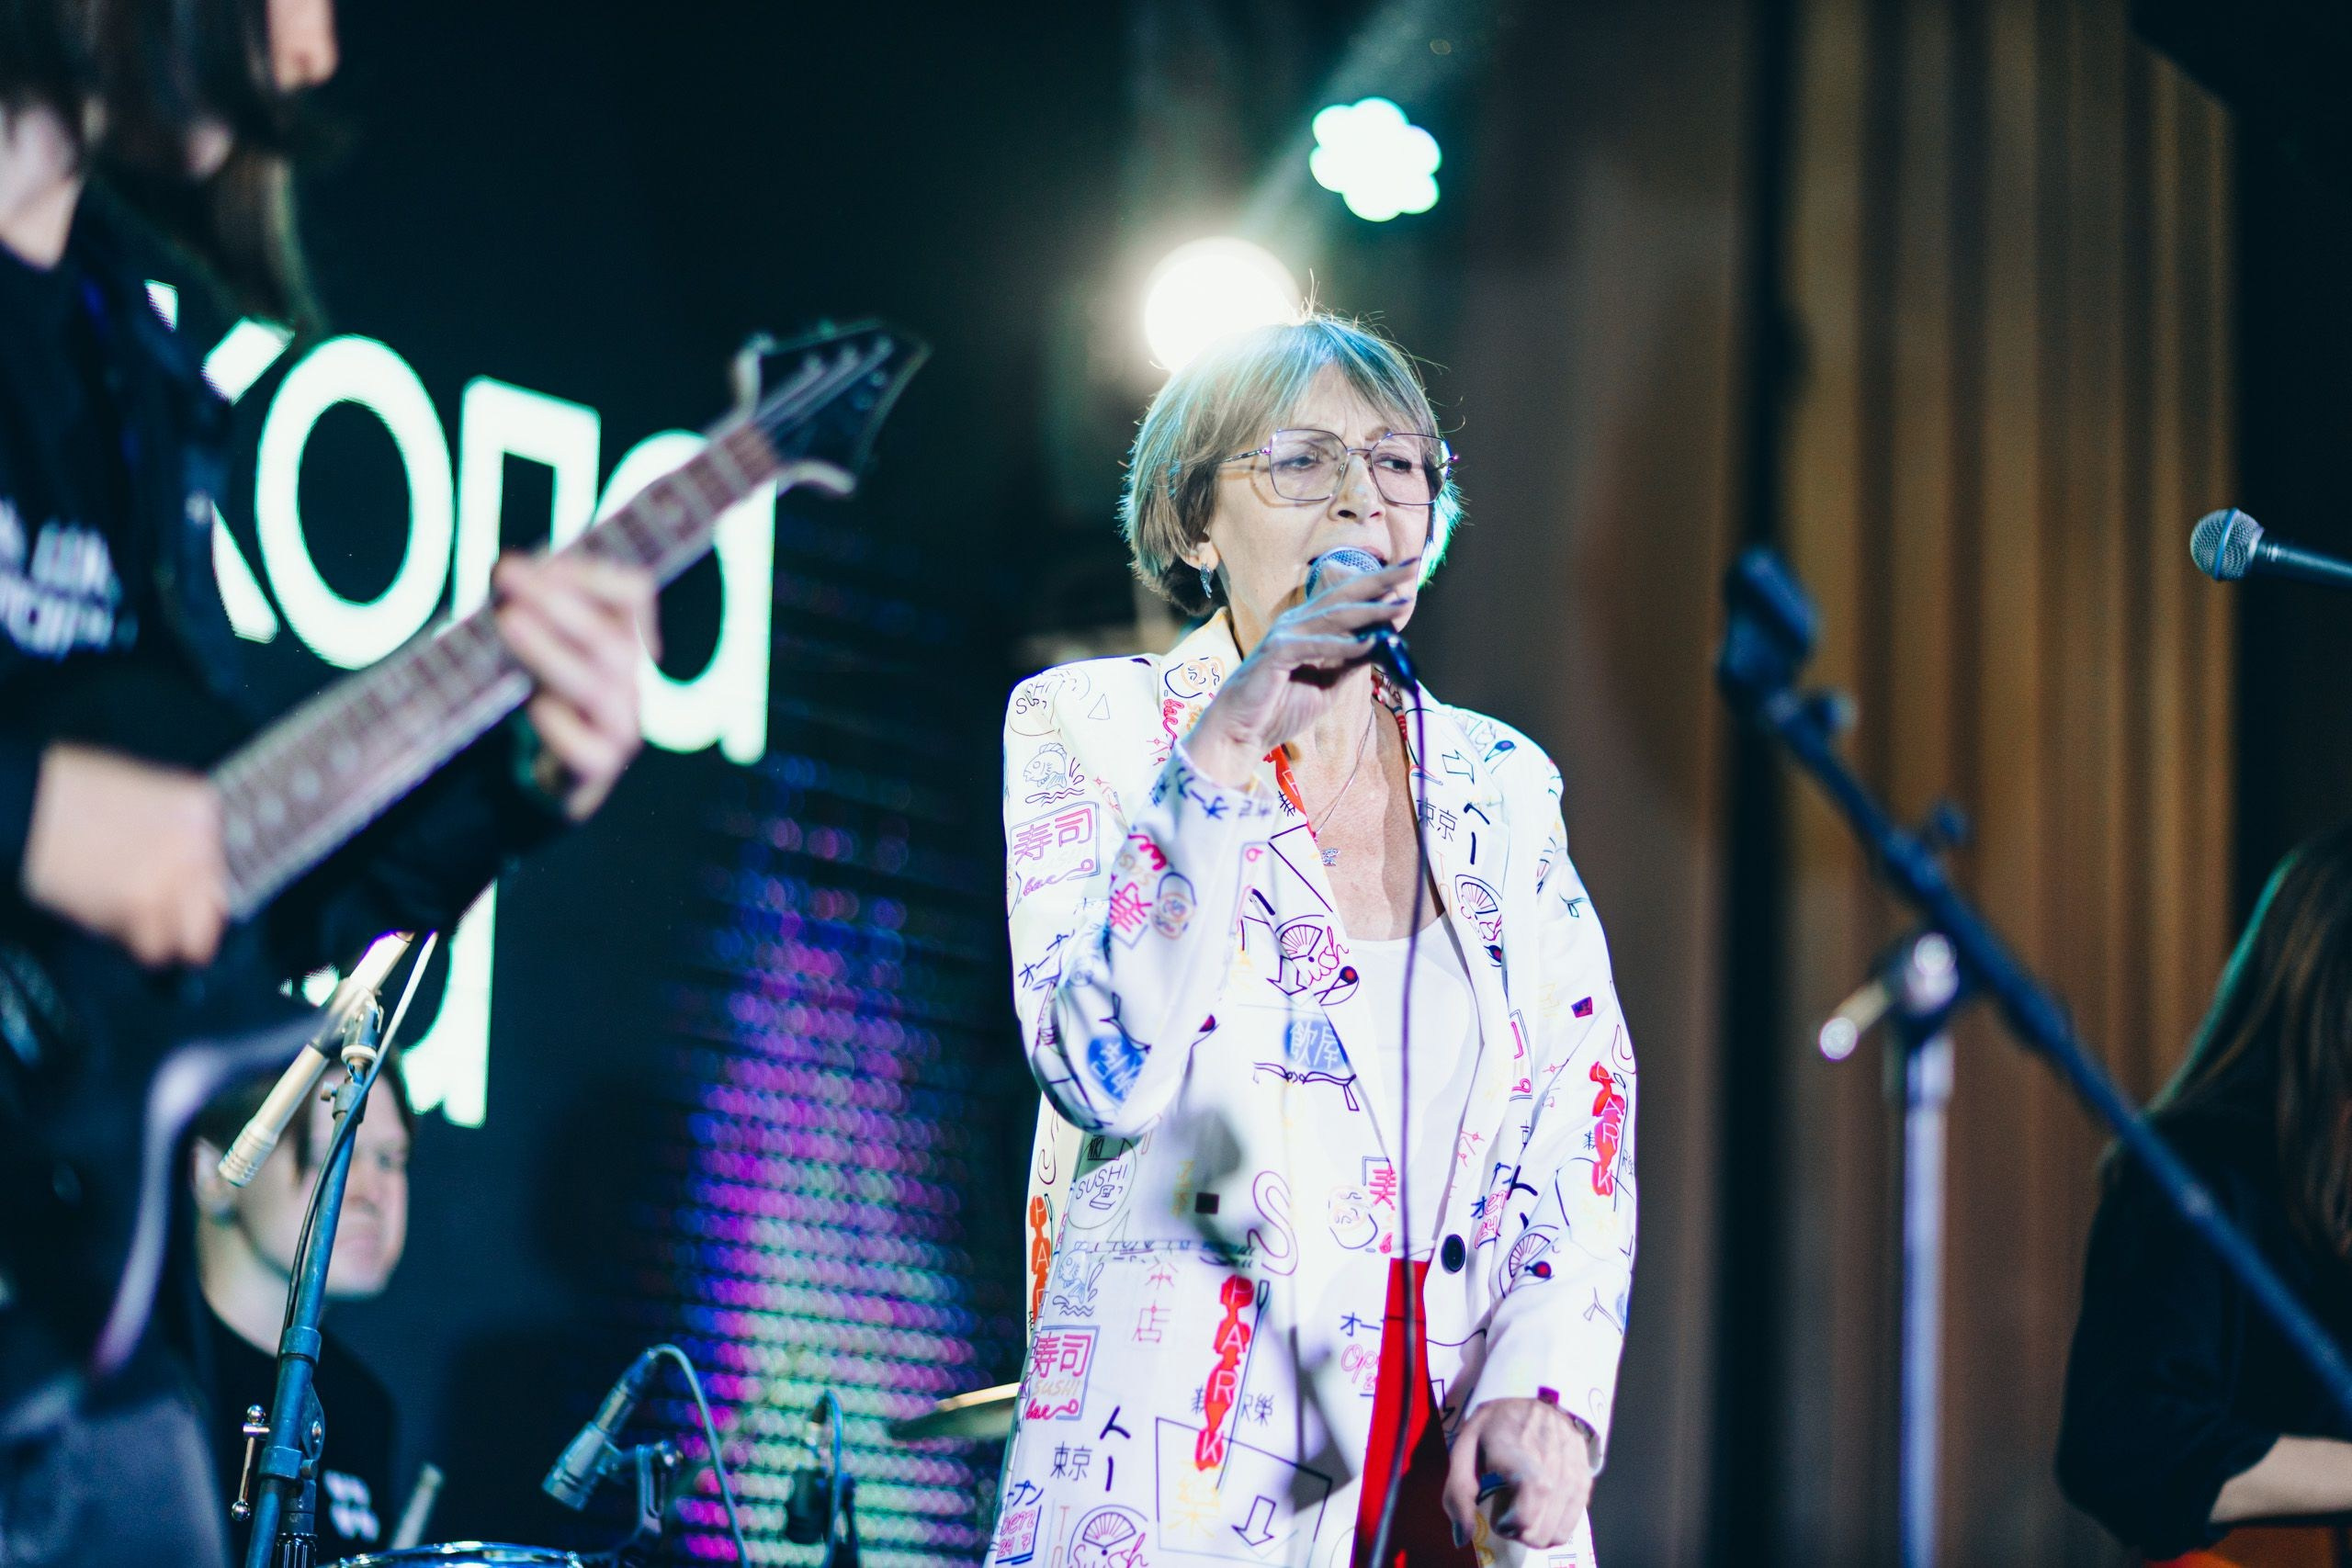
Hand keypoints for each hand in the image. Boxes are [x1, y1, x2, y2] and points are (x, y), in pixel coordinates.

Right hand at [22, 744, 226, 965]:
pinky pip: (154, 947)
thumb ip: (172, 823)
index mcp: (201, 807)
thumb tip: (184, 857)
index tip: (186, 892)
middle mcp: (199, 842)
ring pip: (195, 936)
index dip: (199, 883)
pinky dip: (134, 944)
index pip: (224, 864)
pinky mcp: (141, 903)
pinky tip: (113, 923)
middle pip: (217, 905)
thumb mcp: (141, 789)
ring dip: (165, 935)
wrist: (28, 801)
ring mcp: (175, 875)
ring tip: (136, 924)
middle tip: (167, 920)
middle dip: (191, 917)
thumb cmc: (68, 789)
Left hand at [492, 553, 654, 820]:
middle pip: (612, 638)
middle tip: (506, 576)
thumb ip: (530, 604)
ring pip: (599, 688)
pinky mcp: (599, 764)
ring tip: (507, 621)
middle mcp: (634, 677)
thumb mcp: (545, 636)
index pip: (635, 594)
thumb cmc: (548, 684)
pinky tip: (534, 706)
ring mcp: (622, 723)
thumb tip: (502, 572)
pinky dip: (561, 726)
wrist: (562, 763)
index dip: (591, 574)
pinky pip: (589, 750)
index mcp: (630, 637)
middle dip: (557, 603)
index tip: (539, 561)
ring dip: (550, 651)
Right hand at [1185, 558, 1417, 786]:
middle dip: (1380, 580)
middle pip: (1343, 595)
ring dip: (1370, 611)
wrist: (1240, 733)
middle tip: (1412, 564)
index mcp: (1307, 626)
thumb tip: (1384, 645)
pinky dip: (1345, 645)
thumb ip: (1351, 662)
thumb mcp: (1327, 684)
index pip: (1347, 599)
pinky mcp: (1276, 654)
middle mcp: (1296, 623)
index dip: (1378, 585)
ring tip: (1401, 605)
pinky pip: (1317, 646)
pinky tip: (1370, 643)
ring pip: (1334, 617)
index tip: (1409, 574)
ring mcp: (1285, 635)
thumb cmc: (1278, 708)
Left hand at [1443, 1398, 1592, 1550]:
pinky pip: (1573, 1522)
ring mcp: (1575, 1476)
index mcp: (1524, 1464)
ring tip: (1524, 1508)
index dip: (1507, 1526)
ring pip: (1558, 1533)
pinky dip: (1555, 1525)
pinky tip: (1541, 1507)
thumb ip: (1459, 1493)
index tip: (1495, 1513)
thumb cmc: (1494, 1425)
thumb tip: (1462, 1538)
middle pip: (1540, 1534)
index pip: (1523, 1520)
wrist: (1533, 1393)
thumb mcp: (1464, 1449)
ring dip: (1537, 1531)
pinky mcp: (1585, 1478)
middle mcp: (1556, 1473)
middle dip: (1519, 1532)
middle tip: (1508, 1511)